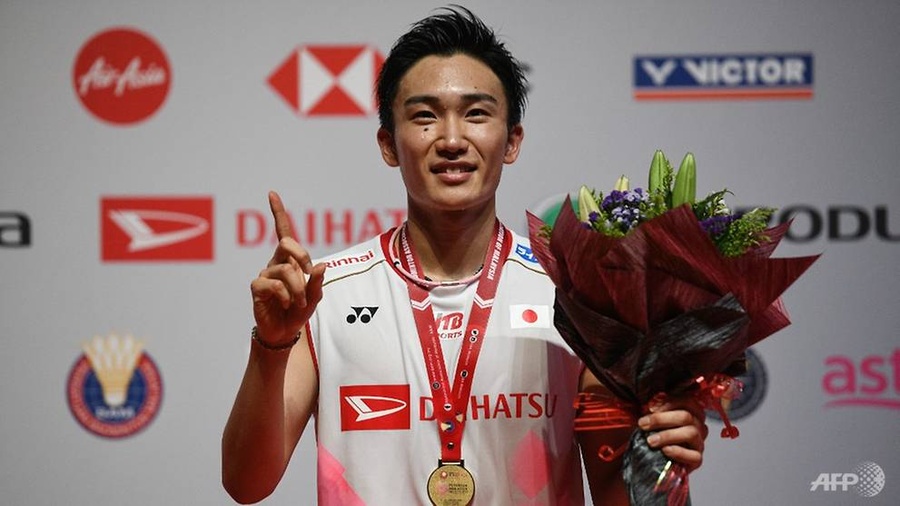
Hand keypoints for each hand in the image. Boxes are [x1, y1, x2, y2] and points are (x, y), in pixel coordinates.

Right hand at [249, 191, 325, 346]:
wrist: (283, 332)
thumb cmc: (298, 312)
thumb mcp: (314, 297)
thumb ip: (317, 281)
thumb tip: (320, 265)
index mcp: (289, 260)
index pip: (283, 232)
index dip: (278, 212)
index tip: (272, 193)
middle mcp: (275, 262)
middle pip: (287, 242)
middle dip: (302, 257)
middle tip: (309, 275)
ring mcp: (265, 274)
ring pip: (285, 270)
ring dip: (298, 289)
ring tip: (297, 303)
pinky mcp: (257, 287)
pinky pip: (273, 284)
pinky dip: (285, 296)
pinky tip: (285, 304)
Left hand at [637, 395, 708, 472]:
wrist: (655, 460)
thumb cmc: (655, 435)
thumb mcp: (653, 420)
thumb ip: (655, 410)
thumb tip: (652, 405)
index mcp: (691, 413)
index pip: (687, 401)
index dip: (669, 403)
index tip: (650, 408)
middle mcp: (699, 426)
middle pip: (686, 416)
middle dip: (661, 419)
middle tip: (643, 424)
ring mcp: (699, 443)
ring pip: (690, 433)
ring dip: (667, 435)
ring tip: (650, 440)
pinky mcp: (697, 460)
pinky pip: (694, 456)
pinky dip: (678, 452)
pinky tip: (665, 450)